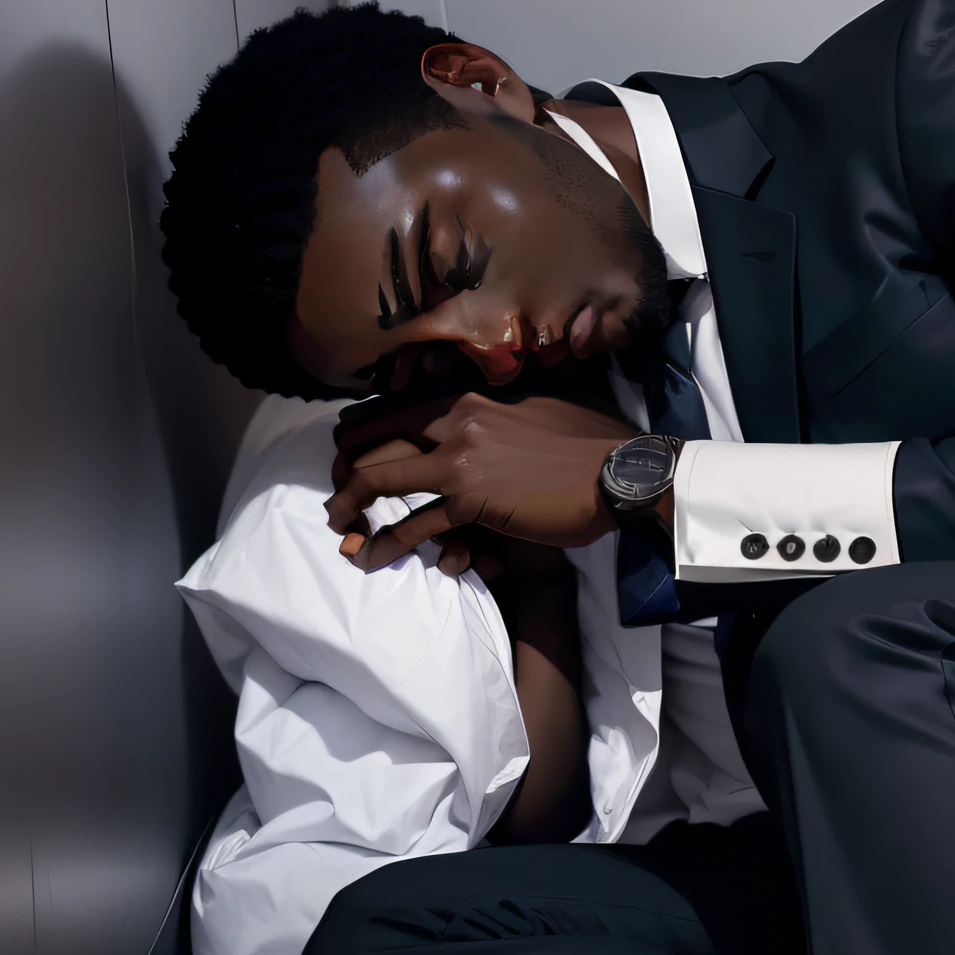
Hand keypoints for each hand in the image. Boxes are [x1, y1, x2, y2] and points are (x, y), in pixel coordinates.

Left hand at [326, 387, 636, 568]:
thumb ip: (515, 404)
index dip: (366, 425)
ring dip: (350, 503)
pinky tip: (368, 558)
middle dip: (345, 462)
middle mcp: (457, 421)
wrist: (620, 472)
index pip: (401, 405)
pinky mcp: (472, 503)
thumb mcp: (548, 403)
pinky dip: (386, 543)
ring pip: (382, 478)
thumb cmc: (595, 441)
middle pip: (377, 436)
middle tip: (334, 485)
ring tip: (337, 525)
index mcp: (473, 396)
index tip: (348, 441)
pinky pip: (415, 525)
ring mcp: (461, 461)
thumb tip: (511, 401)